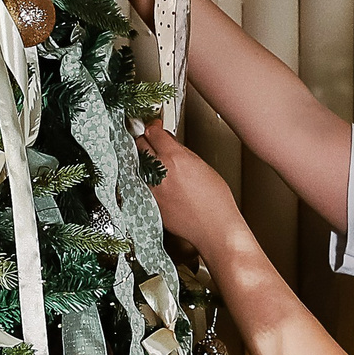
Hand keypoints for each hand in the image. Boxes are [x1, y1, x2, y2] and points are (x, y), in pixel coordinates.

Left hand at [140, 123, 243, 248]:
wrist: (214, 228)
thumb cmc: (216, 201)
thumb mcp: (203, 166)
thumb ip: (183, 153)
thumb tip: (172, 145)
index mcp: (175, 158)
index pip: (153, 132)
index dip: (154, 127)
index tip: (155, 127)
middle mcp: (160, 172)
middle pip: (140, 145)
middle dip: (145, 140)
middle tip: (152, 141)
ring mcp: (152, 188)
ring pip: (138, 165)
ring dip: (144, 161)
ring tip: (155, 162)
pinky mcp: (150, 202)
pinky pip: (141, 183)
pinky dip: (146, 178)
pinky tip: (156, 180)